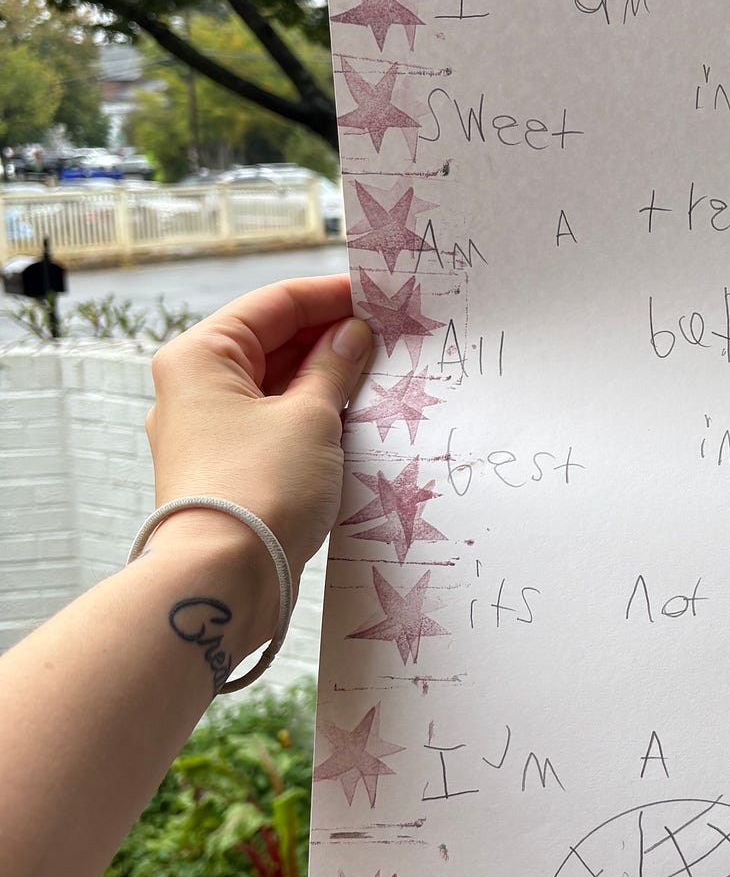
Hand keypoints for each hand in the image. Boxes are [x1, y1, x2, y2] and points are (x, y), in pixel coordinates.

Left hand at [144, 276, 374, 622]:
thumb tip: (352, 335)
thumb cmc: (258, 490)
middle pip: (271, 343)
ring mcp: (208, 431)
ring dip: (324, 380)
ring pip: (275, 385)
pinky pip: (275, 424)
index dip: (330, 296)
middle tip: (388, 337)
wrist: (223, 580)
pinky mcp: (227, 468)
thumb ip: (335, 368)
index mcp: (200, 357)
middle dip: (329, 339)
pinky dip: (311, 416)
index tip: (378, 295)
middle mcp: (194, 388)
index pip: (274, 304)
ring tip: (379, 376)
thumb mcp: (311, 416)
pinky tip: (353, 417)